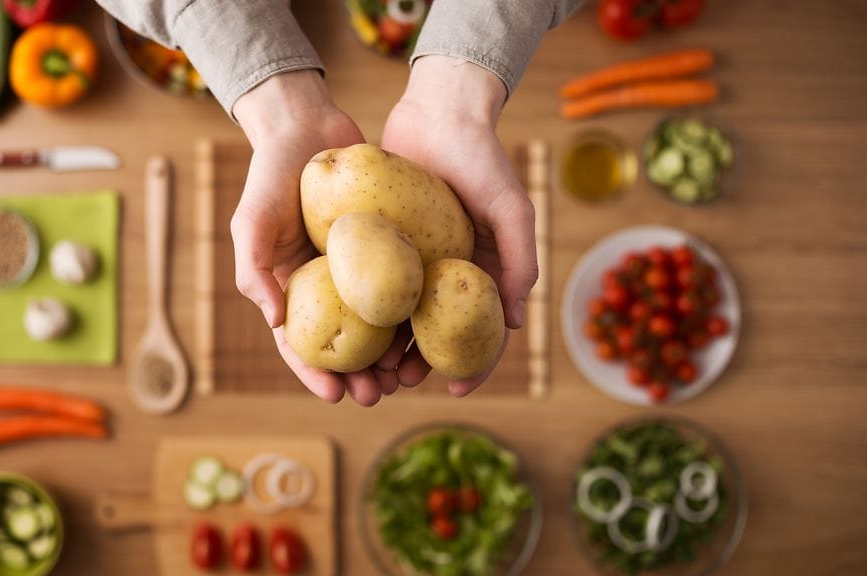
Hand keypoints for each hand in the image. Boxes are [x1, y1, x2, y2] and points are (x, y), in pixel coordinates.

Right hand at [230, 70, 400, 405]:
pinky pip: (401, 285)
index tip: (335, 396)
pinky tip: (428, 332)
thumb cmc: (271, 173)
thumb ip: (253, 269)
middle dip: (357, 376)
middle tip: (378, 395)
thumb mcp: (251, 220)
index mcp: (291, 288)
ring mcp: (358, 268)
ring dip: (389, 356)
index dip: (313, 373)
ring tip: (406, 378)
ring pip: (376, 324)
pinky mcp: (386, 247)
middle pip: (342, 343)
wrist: (308, 125)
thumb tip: (276, 322)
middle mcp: (325, 285)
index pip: (298, 343)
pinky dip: (412, 312)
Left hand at [381, 56, 538, 396]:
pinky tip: (347, 328)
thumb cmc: (482, 158)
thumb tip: (516, 322)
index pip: (483, 331)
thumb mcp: (511, 208)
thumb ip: (520, 259)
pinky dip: (364, 309)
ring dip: (387, 346)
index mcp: (483, 272)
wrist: (438, 111)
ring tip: (370, 367)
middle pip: (434, 333)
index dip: (475, 365)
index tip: (456, 390)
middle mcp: (449, 272)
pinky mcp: (384, 243)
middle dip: (419, 364)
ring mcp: (416, 259)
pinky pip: (373, 283)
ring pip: (400, 316)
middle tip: (398, 382)